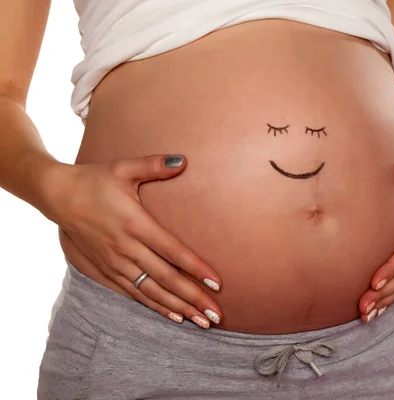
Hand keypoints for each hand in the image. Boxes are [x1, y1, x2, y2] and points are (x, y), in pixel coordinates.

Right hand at [44, 154, 221, 328]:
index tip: (216, 284)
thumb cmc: (94, 180)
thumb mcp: (123, 168)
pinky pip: (134, 294)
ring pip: (151, 292)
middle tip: (216, 315)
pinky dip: (155, 307)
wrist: (57, 196)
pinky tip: (174, 316)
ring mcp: (115, 263)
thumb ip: (153, 165)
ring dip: (178, 308)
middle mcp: (126, 248)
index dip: (195, 268)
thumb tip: (183, 160)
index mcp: (135, 223)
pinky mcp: (106, 271)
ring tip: (201, 322)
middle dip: (193, 298)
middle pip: (166, 278)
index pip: (172, 251)